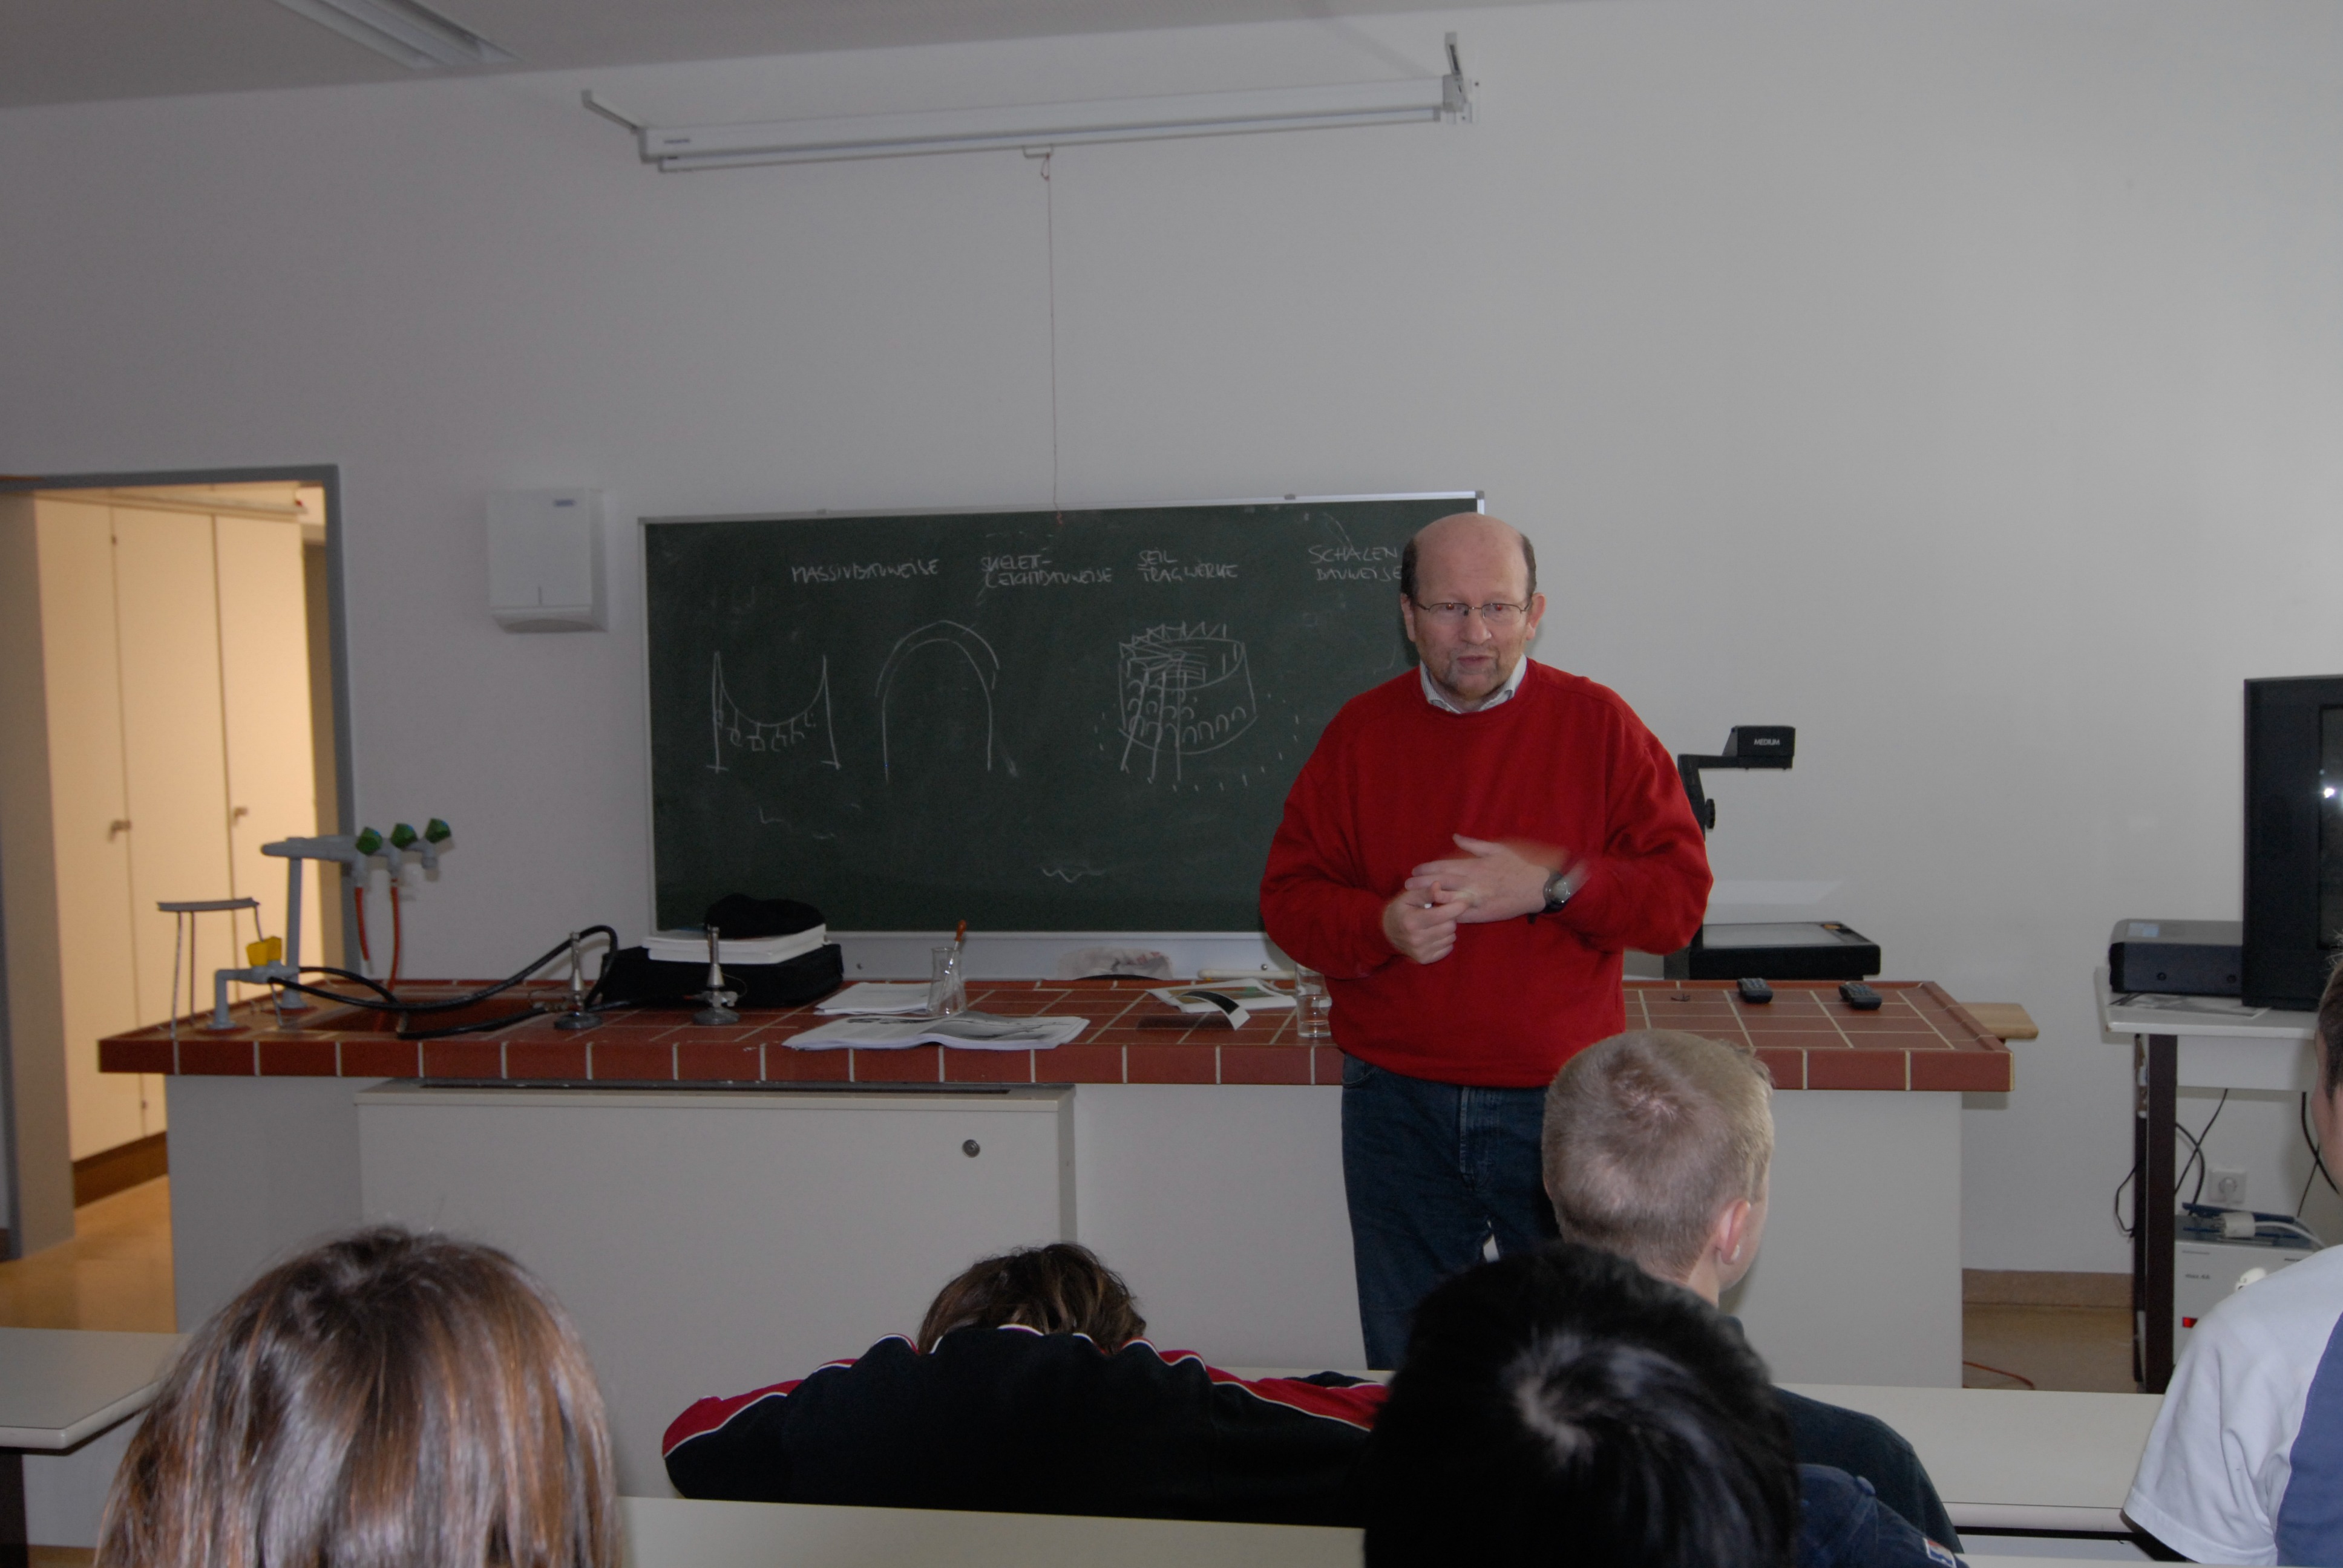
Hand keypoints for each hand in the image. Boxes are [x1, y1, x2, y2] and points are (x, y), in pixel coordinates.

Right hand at [1382, 891, 1461, 963]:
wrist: (1386, 933)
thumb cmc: (1400, 910)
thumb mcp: (1408, 897)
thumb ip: (1425, 892)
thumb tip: (1438, 885)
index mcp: (1412, 921)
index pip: (1441, 915)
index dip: (1456, 907)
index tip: (1464, 901)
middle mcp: (1416, 939)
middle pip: (1450, 926)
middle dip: (1449, 917)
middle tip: (1440, 912)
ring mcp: (1421, 951)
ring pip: (1451, 937)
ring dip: (1447, 929)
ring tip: (1436, 923)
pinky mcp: (1425, 959)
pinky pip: (1448, 948)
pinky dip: (1445, 940)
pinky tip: (1435, 934)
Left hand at [1404, 835, 1571, 923]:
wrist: (1537, 888)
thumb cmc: (1517, 866)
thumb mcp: (1497, 849)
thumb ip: (1473, 844)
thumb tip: (1455, 836)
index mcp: (1474, 866)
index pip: (1444, 867)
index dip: (1427, 869)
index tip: (1415, 870)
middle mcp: (1472, 883)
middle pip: (1441, 883)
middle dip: (1422, 885)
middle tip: (1407, 885)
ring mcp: (1477, 900)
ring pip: (1448, 900)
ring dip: (1430, 900)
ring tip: (1416, 901)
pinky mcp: (1483, 914)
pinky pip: (1461, 915)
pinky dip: (1447, 914)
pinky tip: (1436, 915)